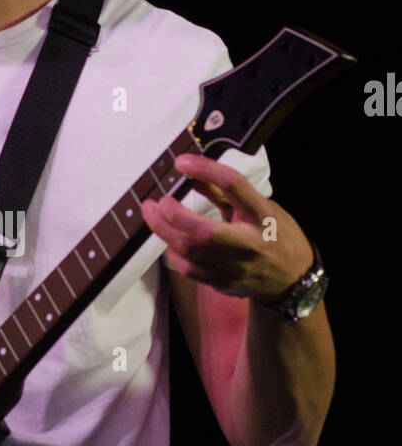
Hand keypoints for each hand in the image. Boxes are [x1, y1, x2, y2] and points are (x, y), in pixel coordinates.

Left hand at [141, 153, 313, 301]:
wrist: (293, 279)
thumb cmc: (276, 235)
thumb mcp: (261, 207)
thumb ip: (226, 193)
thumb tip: (193, 176)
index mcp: (262, 215)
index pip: (233, 185)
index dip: (206, 169)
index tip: (181, 162)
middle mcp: (249, 242)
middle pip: (205, 231)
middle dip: (174, 215)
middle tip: (155, 202)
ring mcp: (236, 267)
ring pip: (192, 252)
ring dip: (165, 232)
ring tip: (152, 215)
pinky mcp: (224, 283)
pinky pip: (190, 270)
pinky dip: (174, 254)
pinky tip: (168, 242)